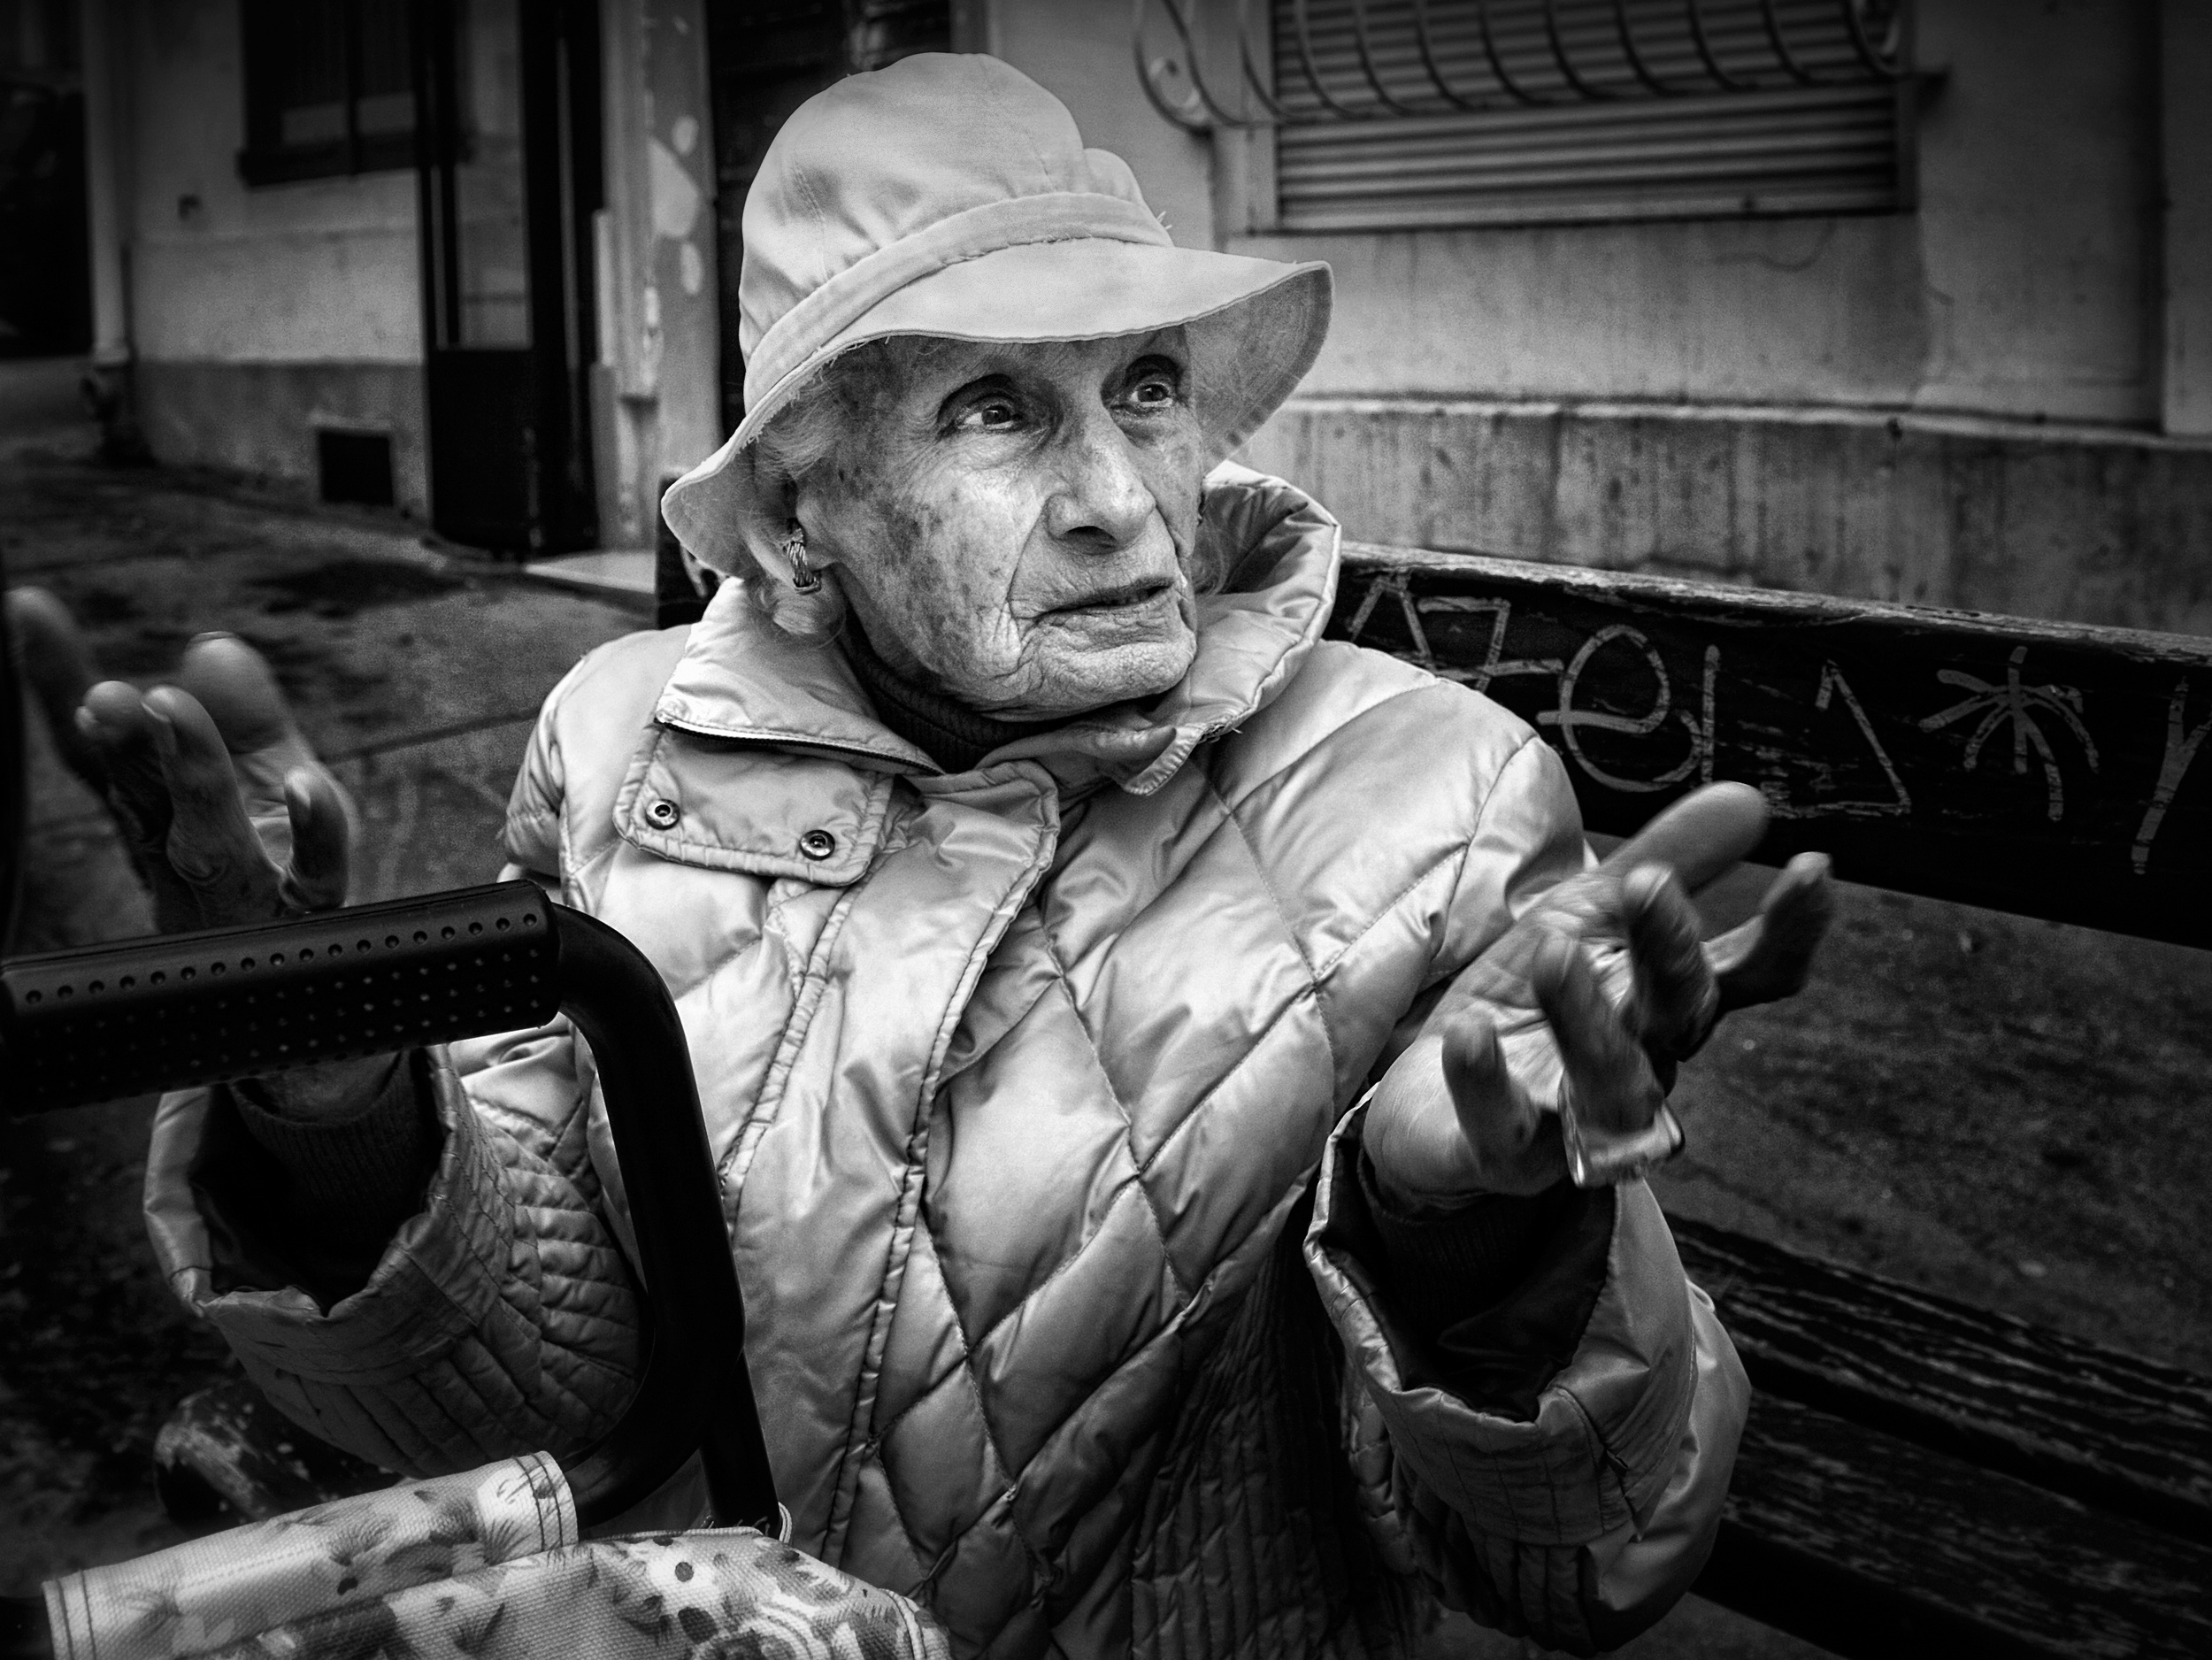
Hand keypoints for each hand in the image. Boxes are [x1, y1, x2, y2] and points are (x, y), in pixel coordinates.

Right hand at [9, 591, 382, 1112]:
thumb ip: (242, 718)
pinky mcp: (314, 910)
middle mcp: (188, 852)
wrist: (313, 993)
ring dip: (191, 769)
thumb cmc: (280, 871)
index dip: (62, 681)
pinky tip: (312, 790)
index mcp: (159, 816)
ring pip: (211, 833)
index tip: (27, 609)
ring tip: (170, 704)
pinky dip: (316, 832)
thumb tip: (213, 646)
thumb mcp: (270, 779)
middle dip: (120, 741)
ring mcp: (249, 888)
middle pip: (141, 794)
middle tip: (105, 691)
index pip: (100, 748)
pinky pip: (318, 871)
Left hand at [1364, 783, 1833, 1202]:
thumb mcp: (1587, 918)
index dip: (1788, 931)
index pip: (1749, 974)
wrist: (1441, 1106)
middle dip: (1671, 954)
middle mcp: (1642, 1064)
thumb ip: (1666, 862)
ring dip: (1585, 1019)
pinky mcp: (1505, 1154)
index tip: (1813, 867)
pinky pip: (1504, 1128)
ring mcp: (1576, 1120)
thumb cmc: (1532, 1002)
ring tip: (1553, 953)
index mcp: (1669, 1004)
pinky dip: (1488, 1083)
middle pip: (1679, 1017)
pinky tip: (1471, 1032)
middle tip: (1646, 883)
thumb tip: (1752, 799)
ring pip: (1607, 1084)